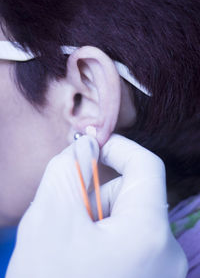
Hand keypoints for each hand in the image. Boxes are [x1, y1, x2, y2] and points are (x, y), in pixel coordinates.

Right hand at [6, 134, 187, 277]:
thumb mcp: (51, 219)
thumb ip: (69, 170)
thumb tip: (86, 143)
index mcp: (149, 233)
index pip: (147, 166)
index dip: (118, 147)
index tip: (91, 146)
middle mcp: (167, 254)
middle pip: (135, 195)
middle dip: (99, 192)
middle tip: (68, 212)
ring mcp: (162, 273)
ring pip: (129, 219)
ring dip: (98, 218)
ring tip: (71, 244)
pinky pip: (130, 241)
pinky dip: (105, 238)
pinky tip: (82, 259)